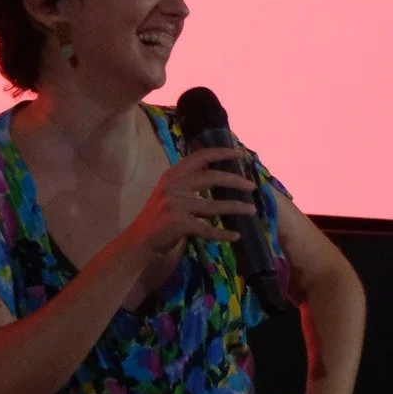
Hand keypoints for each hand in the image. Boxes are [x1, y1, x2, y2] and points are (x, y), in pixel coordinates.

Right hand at [123, 146, 256, 261]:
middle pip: (211, 178)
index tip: (239, 154)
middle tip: (251, 186)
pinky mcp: (179, 224)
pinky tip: (235, 235)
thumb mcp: (170, 192)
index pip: (199, 157)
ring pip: (214, 206)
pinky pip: (207, 229)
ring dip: (236, 207)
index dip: (221, 153)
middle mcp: (174, 186)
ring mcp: (176, 205)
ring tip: (251, 210)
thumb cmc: (159, 216)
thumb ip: (188, 182)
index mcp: (173, 175)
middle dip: (235, 181)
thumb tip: (220, 175)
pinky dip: (223, 234)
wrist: (140, 240)